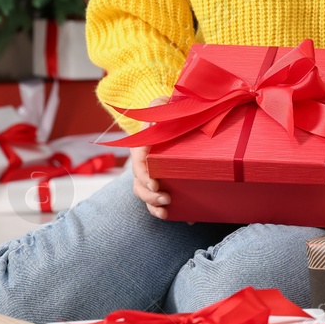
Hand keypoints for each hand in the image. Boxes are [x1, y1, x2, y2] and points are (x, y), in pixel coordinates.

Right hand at [129, 96, 170, 219]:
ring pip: (146, 194)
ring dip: (153, 206)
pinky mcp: (166, 181)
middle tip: (166, 198)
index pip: (138, 163)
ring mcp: (154, 174)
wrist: (181, 117)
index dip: (144, 176)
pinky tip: (186, 219)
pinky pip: (161, 199)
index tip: (155, 184)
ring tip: (167, 210)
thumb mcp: (165, 104)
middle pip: (139, 184)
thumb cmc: (172, 110)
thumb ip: (159, 107)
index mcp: (144, 146)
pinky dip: (170, 211)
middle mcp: (145, 163)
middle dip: (149, 195)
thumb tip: (153, 122)